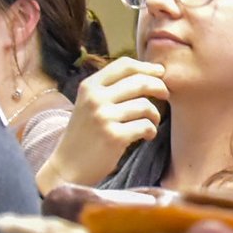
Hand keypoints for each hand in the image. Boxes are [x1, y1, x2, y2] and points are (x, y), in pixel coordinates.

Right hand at [42, 58, 166, 189]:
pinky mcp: (114, 137)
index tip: (160, 72)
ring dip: (155, 114)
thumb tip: (148, 73)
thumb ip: (111, 88)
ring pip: (145, 105)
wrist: (68, 167)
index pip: (124, 65)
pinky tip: (147, 136)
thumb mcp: (89, 104)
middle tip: (165, 95)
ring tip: (152, 122)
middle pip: (139, 82)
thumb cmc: (85, 134)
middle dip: (159, 87)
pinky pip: (145, 126)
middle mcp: (95, 98)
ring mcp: (104, 117)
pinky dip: (151, 131)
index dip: (146, 67)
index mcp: (89, 86)